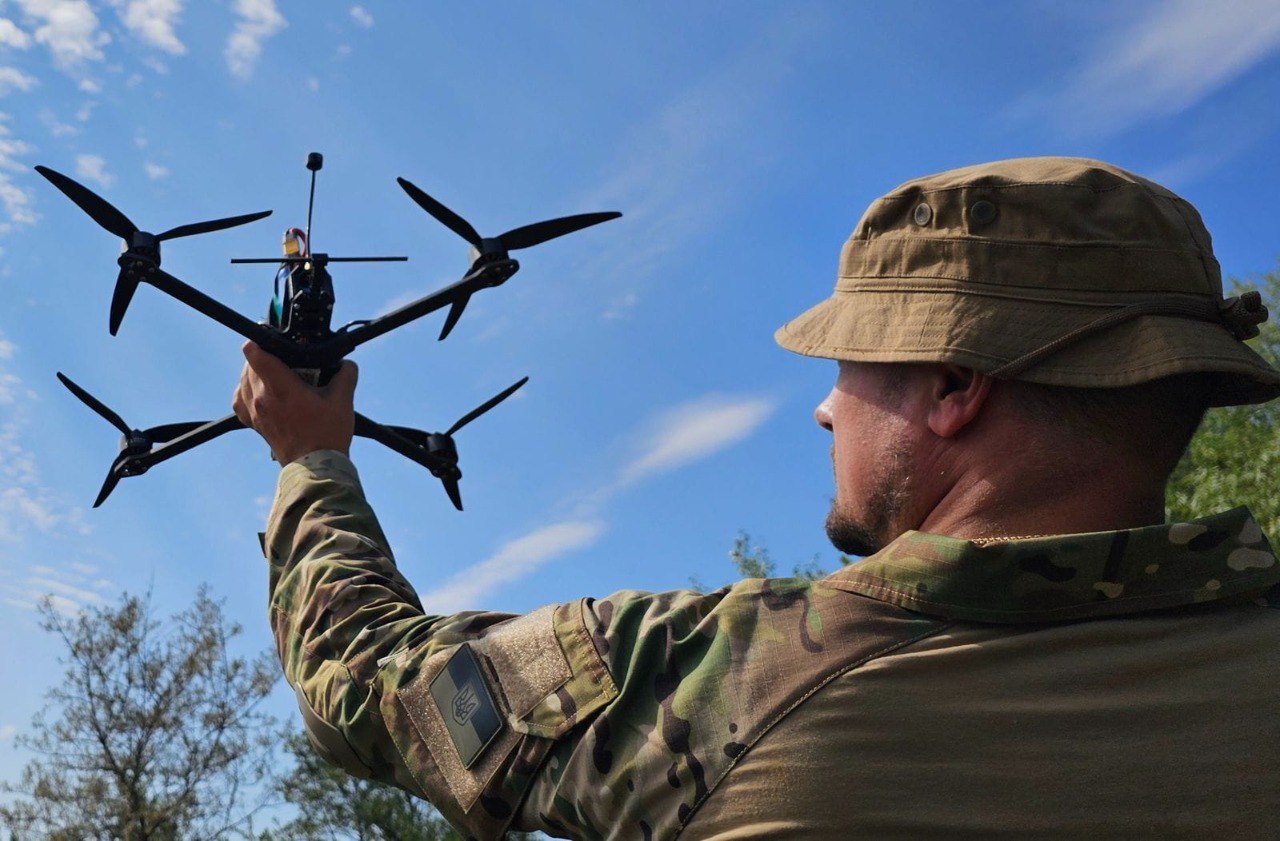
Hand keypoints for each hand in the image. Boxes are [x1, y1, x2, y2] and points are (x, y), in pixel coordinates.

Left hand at [232, 342, 356, 464]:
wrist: (315, 466)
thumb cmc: (327, 435)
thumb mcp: (343, 401)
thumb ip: (346, 375)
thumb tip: (347, 363)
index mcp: (280, 388)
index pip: (254, 353)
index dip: (260, 340)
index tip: (271, 338)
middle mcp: (261, 398)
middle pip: (249, 364)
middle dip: (265, 356)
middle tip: (285, 359)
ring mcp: (254, 412)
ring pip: (243, 380)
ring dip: (255, 373)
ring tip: (275, 375)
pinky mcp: (253, 423)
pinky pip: (240, 400)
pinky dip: (247, 391)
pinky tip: (261, 392)